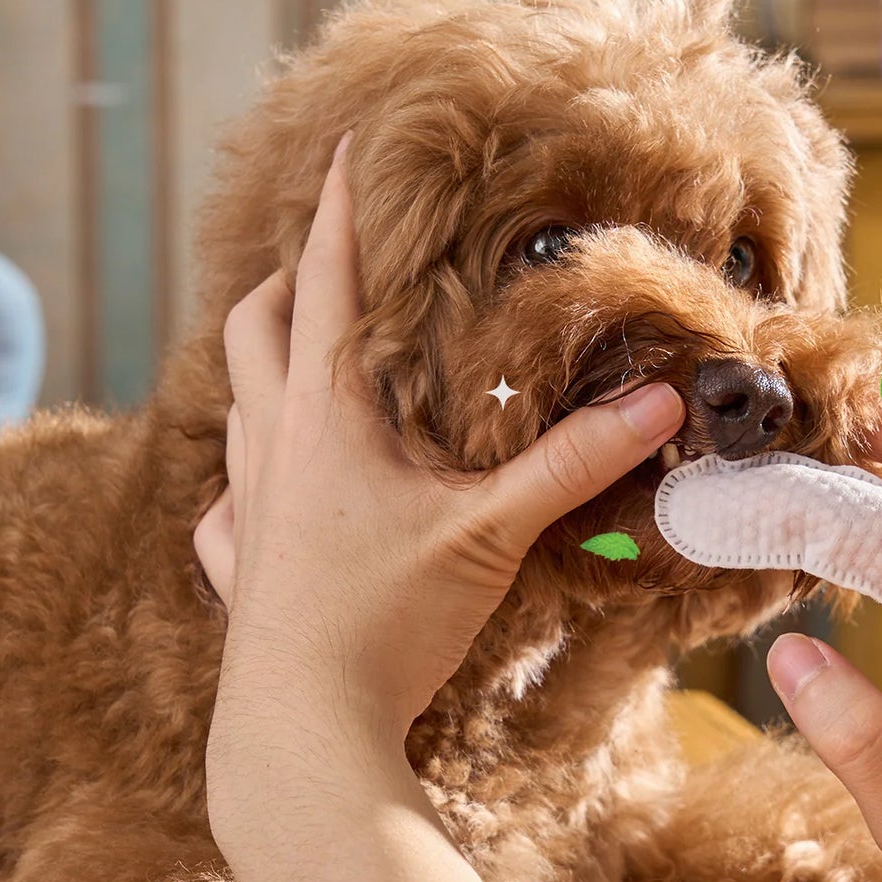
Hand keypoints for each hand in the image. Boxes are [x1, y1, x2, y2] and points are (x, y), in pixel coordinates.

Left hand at [193, 132, 684, 746]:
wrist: (301, 730)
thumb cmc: (386, 622)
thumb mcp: (491, 534)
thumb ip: (572, 465)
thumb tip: (658, 406)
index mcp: (324, 418)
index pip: (325, 284)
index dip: (336, 212)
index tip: (339, 151)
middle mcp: (269, 447)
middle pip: (252, 328)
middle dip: (283, 280)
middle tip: (321, 260)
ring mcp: (241, 508)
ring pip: (234, 405)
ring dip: (262, 366)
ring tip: (301, 359)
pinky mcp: (237, 567)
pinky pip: (223, 501)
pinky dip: (243, 476)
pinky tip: (265, 496)